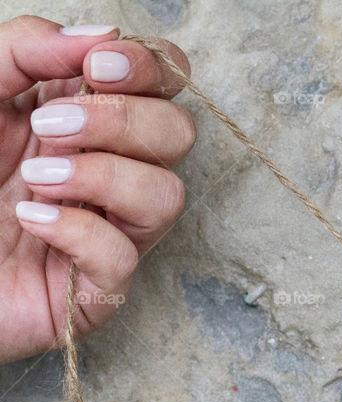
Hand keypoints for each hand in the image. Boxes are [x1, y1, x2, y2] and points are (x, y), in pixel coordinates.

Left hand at [0, 16, 194, 362]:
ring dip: (104, 177)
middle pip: (178, 134)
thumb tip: (102, 36)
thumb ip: (26, 50)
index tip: (98, 68)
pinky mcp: (94, 288)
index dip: (151, 69)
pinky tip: (29, 219)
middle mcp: (109, 171)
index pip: (163, 85)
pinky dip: (77, 231)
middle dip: (123, 122)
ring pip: (168, 196)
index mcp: (85, 119)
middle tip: (50, 128)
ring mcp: (108, 230)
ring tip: (36, 179)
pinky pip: (123, 258)